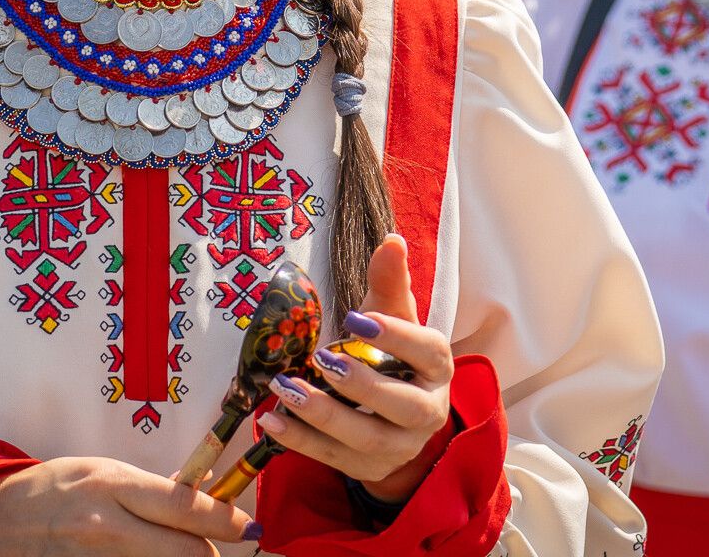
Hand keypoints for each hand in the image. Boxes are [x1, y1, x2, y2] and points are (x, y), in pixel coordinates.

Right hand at [0, 456, 259, 555]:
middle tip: (209, 550)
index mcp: (111, 484)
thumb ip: (148, 490)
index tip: (244, 526)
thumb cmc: (46, 492)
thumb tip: (201, 496)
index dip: (225, 519)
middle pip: (186, 553)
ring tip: (169, 552)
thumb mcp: (97, 474)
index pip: (186, 505)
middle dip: (207, 555)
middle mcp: (105, 525)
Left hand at [258, 235, 453, 501]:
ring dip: (322, 414)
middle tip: (322, 359)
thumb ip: (389, 282)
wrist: (393, 418)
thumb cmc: (391, 355)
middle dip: (361, 384)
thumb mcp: (392, 317)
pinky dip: (300, 441)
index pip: (427, 351)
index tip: (356, 318)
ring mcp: (400, 446)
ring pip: (366, 437)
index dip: (396, 337)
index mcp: (437, 367)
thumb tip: (392, 240)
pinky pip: (334, 458)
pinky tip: (271, 420)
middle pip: (403, 405)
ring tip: (284, 388)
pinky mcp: (369, 468)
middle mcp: (428, 411)